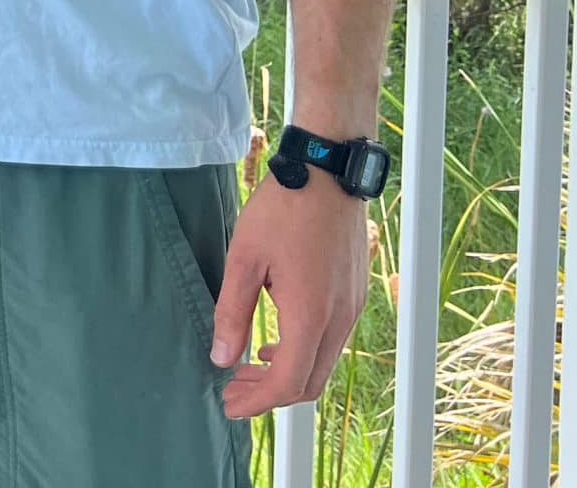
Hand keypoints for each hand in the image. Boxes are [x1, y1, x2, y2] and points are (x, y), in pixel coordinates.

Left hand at [211, 171, 370, 418]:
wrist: (328, 172)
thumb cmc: (283, 209)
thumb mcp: (244, 258)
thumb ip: (232, 311)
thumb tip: (222, 357)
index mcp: (311, 315)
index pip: (289, 382)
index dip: (257, 401)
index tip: (228, 405)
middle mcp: (340, 319)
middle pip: (309, 381)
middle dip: (269, 394)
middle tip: (231, 390)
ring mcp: (352, 308)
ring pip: (322, 362)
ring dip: (286, 373)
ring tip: (246, 367)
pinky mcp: (354, 295)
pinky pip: (330, 341)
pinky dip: (302, 352)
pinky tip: (273, 340)